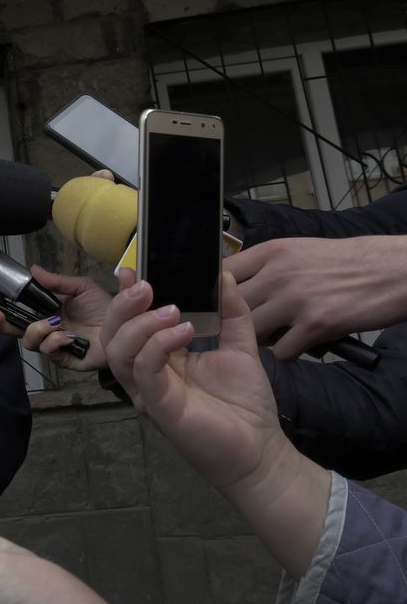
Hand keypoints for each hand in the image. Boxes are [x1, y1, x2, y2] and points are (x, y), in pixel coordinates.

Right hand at [0, 265, 110, 370]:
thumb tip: (33, 269)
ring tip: (54, 323)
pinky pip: (49, 352)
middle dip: (1, 324)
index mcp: (47, 313)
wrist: (126, 325)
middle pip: (14, 331)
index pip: (18, 312)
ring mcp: (54, 346)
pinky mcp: (65, 359)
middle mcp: (47, 330)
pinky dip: (55, 342)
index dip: (3, 307)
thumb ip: (56, 281)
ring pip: (29, 343)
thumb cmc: (105, 308)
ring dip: (37, 330)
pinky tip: (68, 336)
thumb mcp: (81, 287)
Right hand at [100, 269, 329, 576]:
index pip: (129, 322)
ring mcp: (149, 391)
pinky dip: (158, 345)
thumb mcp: (240, 346)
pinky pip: (145, 370)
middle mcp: (146, 373)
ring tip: (172, 309)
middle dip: (123, 305)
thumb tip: (223, 274)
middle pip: (112, 334)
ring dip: (140, 323)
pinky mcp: (159, 407)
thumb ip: (231, 311)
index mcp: (159, 357)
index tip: (133, 269)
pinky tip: (185, 330)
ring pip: (118, 351)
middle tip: (146, 286)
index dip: (125, 296)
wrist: (261, 449)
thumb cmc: (245, 404)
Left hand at [225, 235, 406, 358]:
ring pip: (252, 332)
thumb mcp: (300, 250)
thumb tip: (234, 281)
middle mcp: (278, 274)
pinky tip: (299, 345)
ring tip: (276, 335)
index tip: (216, 306)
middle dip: (233, 322)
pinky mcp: (316, 325)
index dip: (215, 294)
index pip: (222, 273)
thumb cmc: (348, 262)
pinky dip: (288, 353)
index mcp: (272, 252)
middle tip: (244, 328)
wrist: (394, 270)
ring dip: (260, 339)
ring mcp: (296, 300)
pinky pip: (281, 352)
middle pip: (231, 307)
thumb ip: (267, 265)